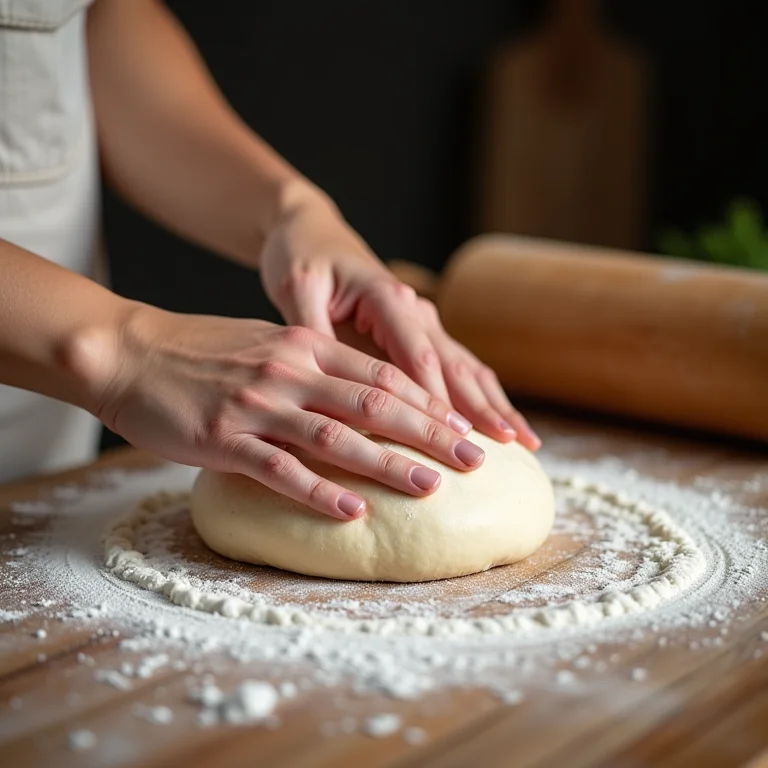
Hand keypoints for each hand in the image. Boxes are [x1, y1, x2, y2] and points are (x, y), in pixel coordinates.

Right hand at [95, 305, 485, 519]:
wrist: (128, 351)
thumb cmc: (198, 349)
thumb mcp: (265, 340)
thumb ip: (311, 359)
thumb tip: (355, 387)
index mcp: (303, 345)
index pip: (380, 373)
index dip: (427, 400)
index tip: (462, 426)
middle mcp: (289, 370)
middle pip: (373, 403)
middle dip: (428, 433)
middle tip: (472, 460)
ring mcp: (257, 404)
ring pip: (336, 436)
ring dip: (387, 464)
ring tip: (429, 488)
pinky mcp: (223, 438)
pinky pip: (280, 469)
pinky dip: (319, 491)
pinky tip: (352, 512)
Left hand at [259, 193, 540, 449]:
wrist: (310, 230)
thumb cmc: (300, 257)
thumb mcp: (295, 288)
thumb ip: (312, 334)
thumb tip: (322, 383)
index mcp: (386, 297)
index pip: (418, 355)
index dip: (437, 397)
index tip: (455, 435)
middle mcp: (413, 309)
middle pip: (455, 365)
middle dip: (483, 407)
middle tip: (511, 445)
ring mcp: (421, 320)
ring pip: (467, 367)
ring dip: (495, 405)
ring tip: (526, 441)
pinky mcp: (419, 332)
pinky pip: (457, 367)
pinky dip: (483, 396)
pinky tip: (503, 421)